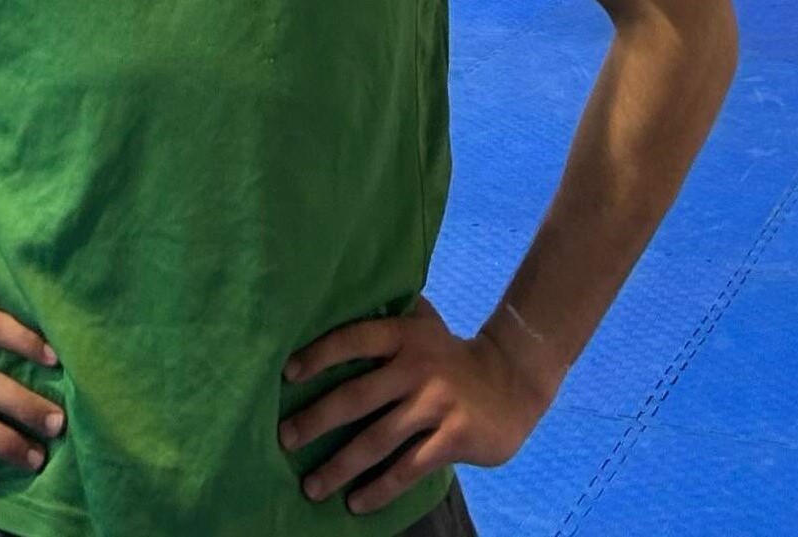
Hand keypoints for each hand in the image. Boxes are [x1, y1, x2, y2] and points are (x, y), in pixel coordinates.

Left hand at [278, 298, 550, 516]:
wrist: (513, 380)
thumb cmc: (450, 354)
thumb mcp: (423, 324)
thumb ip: (388, 313)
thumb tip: (337, 295)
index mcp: (404, 335)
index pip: (354, 339)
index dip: (319, 355)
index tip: (287, 374)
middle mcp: (417, 367)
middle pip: (357, 396)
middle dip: (316, 420)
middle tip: (284, 439)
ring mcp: (436, 404)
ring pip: (378, 440)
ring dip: (340, 466)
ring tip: (311, 486)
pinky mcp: (454, 438)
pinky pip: (409, 468)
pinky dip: (380, 488)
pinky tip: (355, 503)